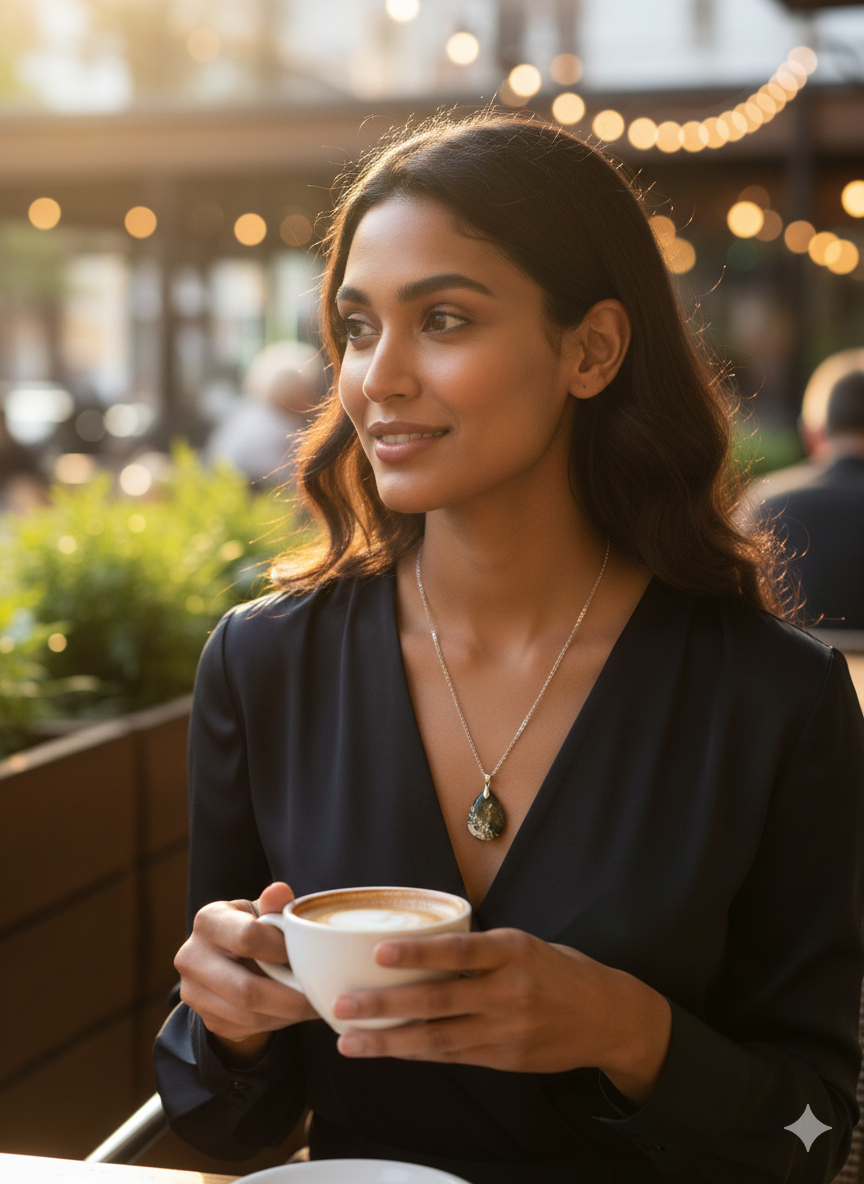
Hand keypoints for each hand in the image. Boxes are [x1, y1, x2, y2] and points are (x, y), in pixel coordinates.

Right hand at [175, 881, 318, 1063]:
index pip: (248, 938)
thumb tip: (280, 891)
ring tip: (312, 1005)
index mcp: (208, 920)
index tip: (306, 953)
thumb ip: (273, 906)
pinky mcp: (206, 1018)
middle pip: (246, 990)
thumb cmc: (253, 927)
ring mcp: (194, 992)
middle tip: (321, 996)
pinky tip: (293, 1012)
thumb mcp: (262, 911)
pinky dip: (277, 1022)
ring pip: (248, 1015)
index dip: (282, 949)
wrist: (227, 957)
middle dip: (291, 998)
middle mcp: (191, 957)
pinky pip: (247, 1028)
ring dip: (287, 1014)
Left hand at [332, 928, 670, 1102]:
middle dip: (385, 1006)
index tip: (380, 951)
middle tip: (342, 1005)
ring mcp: (506, 1031)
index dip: (419, 954)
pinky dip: (417, 1053)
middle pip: (438, 1002)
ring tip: (350, 1040)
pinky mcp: (504, 1059)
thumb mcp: (523, 944)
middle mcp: (508, 992)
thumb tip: (422, 946)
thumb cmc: (558, 969)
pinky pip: (453, 1056)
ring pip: (438, 1039)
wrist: (608, 1016)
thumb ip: (480, 950)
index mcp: (512, 951)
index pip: (459, 952)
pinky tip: (388, 1050)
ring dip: (389, 1041)